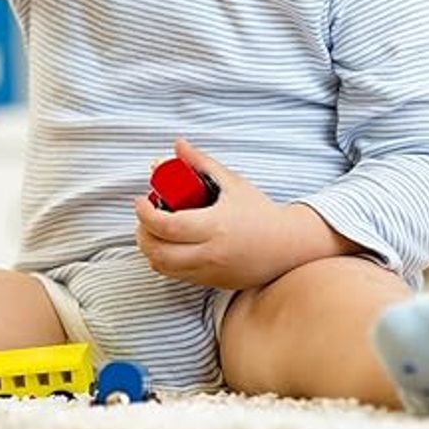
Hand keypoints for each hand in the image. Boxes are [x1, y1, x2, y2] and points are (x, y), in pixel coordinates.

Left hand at [134, 137, 328, 290]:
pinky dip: (165, 260)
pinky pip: (177, 276)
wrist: (287, 246)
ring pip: (163, 267)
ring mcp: (210, 272)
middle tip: (144, 216)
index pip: (167, 226)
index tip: (141, 201)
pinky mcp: (211, 283)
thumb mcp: (231, 182)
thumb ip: (201, 162)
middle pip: (158, 251)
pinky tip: (170, 244)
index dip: (146, 214)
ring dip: (151, 249)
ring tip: (154, 229)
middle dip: (142, 233)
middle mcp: (210, 253)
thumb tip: (177, 145)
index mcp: (215, 226)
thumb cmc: (259, 211)